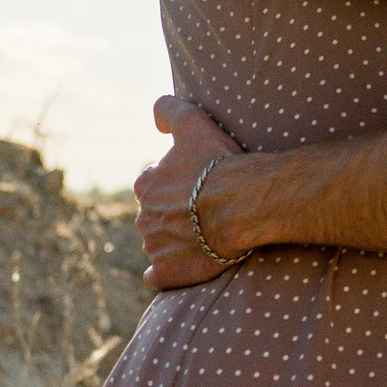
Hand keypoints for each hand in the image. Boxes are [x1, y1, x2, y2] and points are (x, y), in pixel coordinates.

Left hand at [132, 95, 246, 289]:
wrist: (243, 204)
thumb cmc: (219, 164)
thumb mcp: (194, 123)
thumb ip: (168, 110)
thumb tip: (155, 119)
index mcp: (146, 185)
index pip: (154, 185)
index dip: (176, 185)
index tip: (197, 187)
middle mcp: (144, 216)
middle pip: (155, 216)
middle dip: (173, 214)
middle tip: (203, 212)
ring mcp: (154, 246)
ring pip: (158, 244)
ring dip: (174, 241)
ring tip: (204, 237)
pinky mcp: (167, 272)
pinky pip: (157, 276)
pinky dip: (164, 273)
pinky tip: (182, 266)